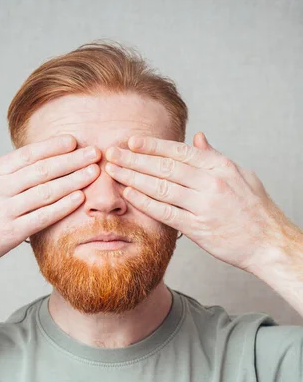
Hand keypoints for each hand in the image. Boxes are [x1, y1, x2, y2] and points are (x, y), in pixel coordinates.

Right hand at [0, 126, 99, 280]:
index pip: (26, 154)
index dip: (52, 146)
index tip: (73, 140)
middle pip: (43, 169)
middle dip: (72, 160)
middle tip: (96, 152)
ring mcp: (6, 211)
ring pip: (46, 191)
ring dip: (74, 180)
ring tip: (95, 172)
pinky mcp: (10, 233)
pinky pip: (42, 217)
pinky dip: (62, 207)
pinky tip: (80, 199)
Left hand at [105, 132, 293, 273]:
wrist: (268, 243)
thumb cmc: (255, 209)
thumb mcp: (241, 175)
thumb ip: (215, 157)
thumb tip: (197, 138)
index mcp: (220, 166)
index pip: (179, 151)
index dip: (153, 146)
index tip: (132, 141)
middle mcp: (211, 183)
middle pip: (165, 167)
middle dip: (135, 159)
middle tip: (112, 153)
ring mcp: (204, 206)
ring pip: (161, 187)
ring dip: (133, 178)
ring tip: (114, 171)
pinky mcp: (198, 228)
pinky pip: (165, 212)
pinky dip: (145, 203)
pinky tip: (128, 195)